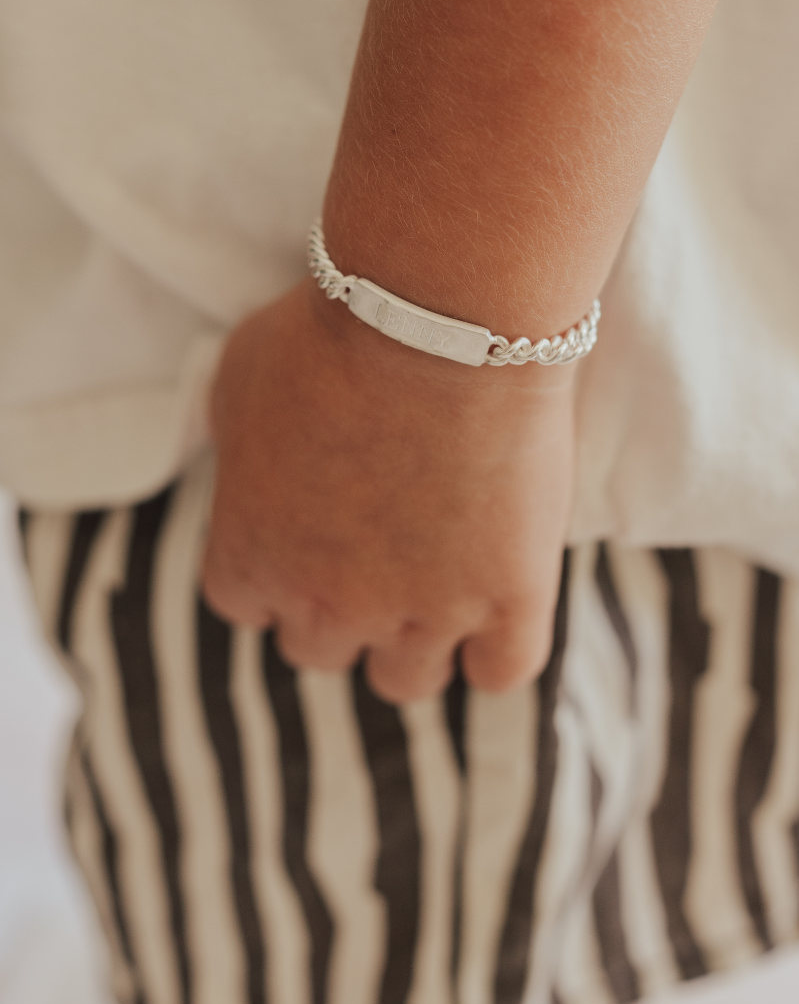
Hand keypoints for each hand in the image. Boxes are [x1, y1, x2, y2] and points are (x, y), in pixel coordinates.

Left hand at [202, 279, 575, 702]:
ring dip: (414, 640)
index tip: (306, 540)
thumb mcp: (236, 378)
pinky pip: (501, 672)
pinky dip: (497, 648)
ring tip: (438, 583)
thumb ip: (233, 446)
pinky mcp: (509, 600)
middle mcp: (328, 604)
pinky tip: (498, 603)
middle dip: (340, 608)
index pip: (246, 609)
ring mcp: (422, 612)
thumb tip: (246, 462)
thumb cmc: (330, 337)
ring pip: (405, 681)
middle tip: (373, 551)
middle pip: (319, 651)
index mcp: (252, 557)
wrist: (439, 321)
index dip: (277, 575)